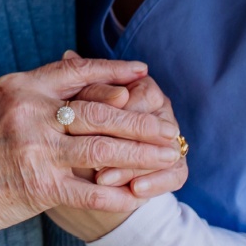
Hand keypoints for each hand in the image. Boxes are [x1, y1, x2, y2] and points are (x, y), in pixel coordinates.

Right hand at [0, 54, 182, 229]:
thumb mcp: (4, 106)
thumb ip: (44, 92)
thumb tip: (95, 79)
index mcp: (22, 88)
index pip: (78, 72)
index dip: (114, 72)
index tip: (143, 74)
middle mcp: (29, 114)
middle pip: (100, 112)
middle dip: (141, 121)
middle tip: (169, 127)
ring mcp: (35, 150)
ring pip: (103, 149)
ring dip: (141, 154)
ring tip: (167, 156)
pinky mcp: (40, 187)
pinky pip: (91, 190)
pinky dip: (119, 194)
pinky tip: (139, 195)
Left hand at [75, 71, 185, 197]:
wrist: (93, 172)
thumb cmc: (84, 130)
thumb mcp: (80, 109)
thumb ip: (80, 86)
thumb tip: (68, 54)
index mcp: (144, 89)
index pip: (139, 94)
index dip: (114, 111)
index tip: (86, 125)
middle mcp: (163, 110)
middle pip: (151, 124)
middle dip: (121, 142)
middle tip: (92, 158)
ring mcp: (173, 138)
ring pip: (162, 150)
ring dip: (132, 166)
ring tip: (102, 179)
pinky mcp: (177, 166)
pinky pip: (176, 174)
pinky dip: (155, 183)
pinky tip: (134, 191)